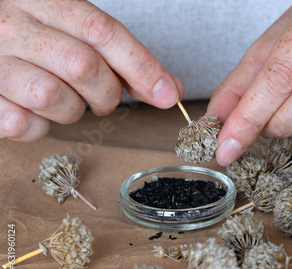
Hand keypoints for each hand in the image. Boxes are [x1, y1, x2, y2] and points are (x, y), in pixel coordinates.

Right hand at [0, 0, 182, 140]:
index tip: (167, 94)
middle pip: (83, 66)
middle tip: (102, 98)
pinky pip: (24, 125)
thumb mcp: (76, 33)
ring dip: (71, 110)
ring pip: (52, 97)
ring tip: (64, 101)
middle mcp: (14, 25)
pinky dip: (40, 128)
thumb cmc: (37, 41)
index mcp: (44, 1)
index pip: (102, 31)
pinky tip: (36, 113)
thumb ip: (122, 57)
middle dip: (107, 93)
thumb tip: (169, 90)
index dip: (141, 66)